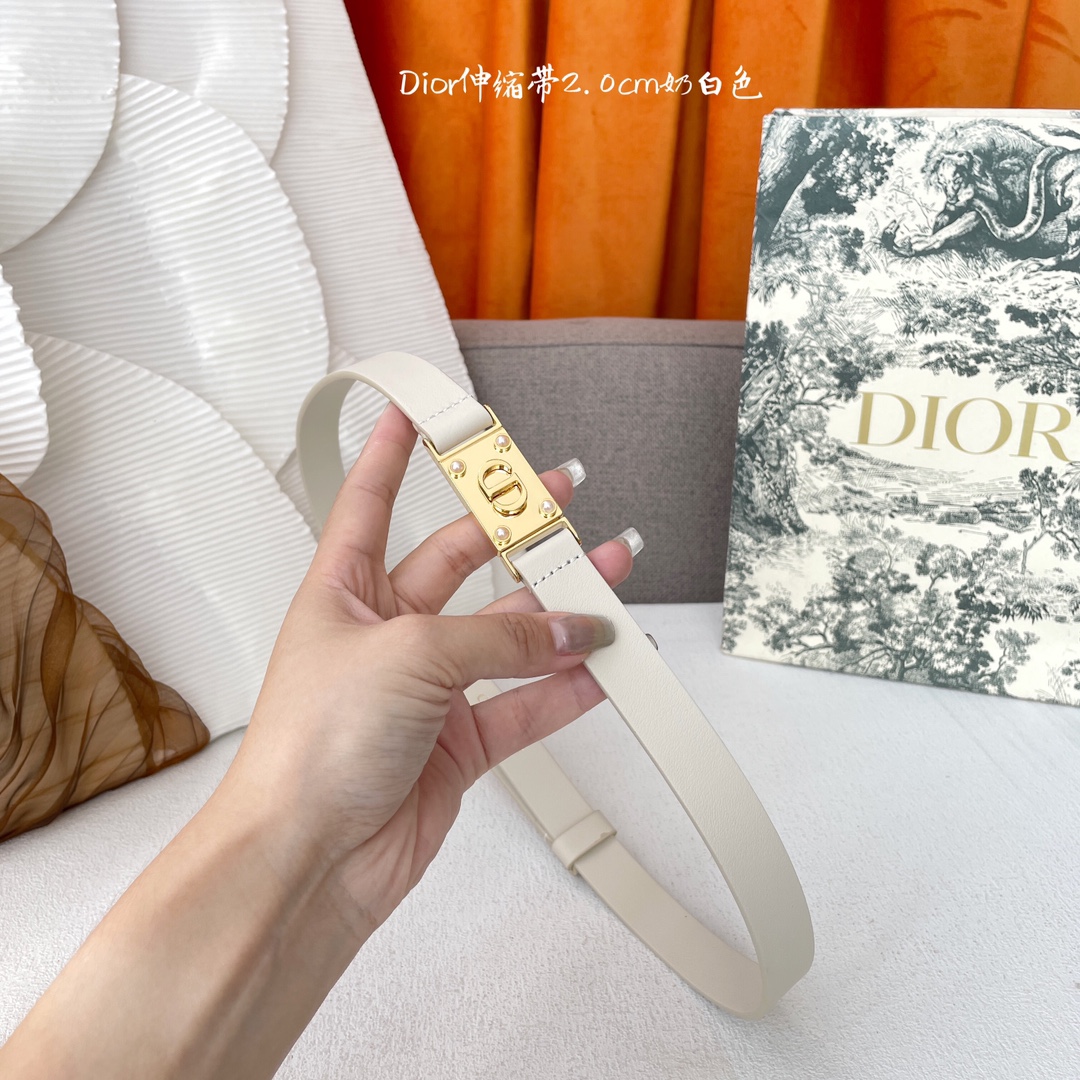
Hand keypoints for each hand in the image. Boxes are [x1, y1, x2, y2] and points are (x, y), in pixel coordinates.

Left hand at [227, 401, 633, 929]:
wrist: (309, 859)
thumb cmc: (309, 750)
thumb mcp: (409, 658)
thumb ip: (497, 641)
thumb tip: (565, 629)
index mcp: (344, 593)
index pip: (369, 502)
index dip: (391, 455)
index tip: (415, 415)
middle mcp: (386, 634)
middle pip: (460, 562)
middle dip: (514, 531)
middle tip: (563, 501)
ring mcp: (424, 691)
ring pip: (505, 636)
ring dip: (556, 613)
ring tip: (607, 583)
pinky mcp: (455, 745)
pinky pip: (523, 705)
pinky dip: (563, 687)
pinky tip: (598, 666)